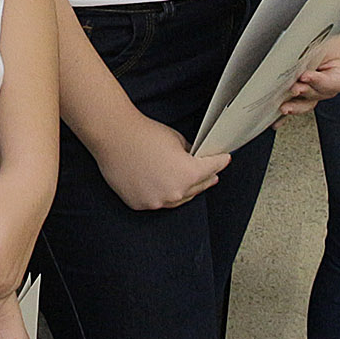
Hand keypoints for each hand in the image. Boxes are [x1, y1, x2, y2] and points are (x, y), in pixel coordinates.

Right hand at [87, 110, 227, 210]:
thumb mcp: (177, 139)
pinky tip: (163, 187)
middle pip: (197, 187)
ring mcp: (156, 201)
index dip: (220, 162)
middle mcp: (175, 192)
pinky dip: (162, 194)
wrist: (114, 137)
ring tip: (187, 184)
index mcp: (188, 174)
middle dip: (206, 179)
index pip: (212, 169)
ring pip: (177, 199)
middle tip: (212, 175)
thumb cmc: (143, 134)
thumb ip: (189, 153)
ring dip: (184, 190)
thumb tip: (192, 159)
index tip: (225, 160)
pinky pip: (157, 201)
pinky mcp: (140, 203)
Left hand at [278, 34, 339, 116]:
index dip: (321, 81)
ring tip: (285, 106)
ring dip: (295, 106)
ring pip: (306, 103)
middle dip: (305, 92)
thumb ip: (313, 51)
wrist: (310, 31)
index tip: (306, 76)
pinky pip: (292, 105)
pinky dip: (284, 115)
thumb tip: (296, 57)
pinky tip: (277, 120)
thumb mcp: (320, 40)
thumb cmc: (319, 34)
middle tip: (294, 88)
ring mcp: (313, 91)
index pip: (336, 82)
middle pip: (318, 94)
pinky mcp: (298, 94)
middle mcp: (327, 84)